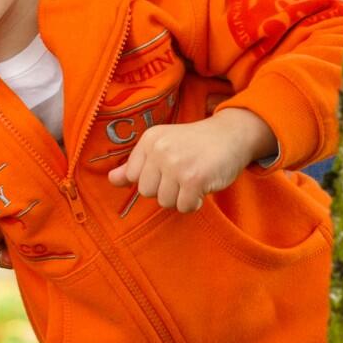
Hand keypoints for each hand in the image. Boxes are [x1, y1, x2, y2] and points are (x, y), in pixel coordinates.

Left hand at [107, 109, 276, 213]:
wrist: (232, 135)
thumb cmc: (195, 144)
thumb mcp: (163, 146)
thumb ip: (136, 164)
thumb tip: (111, 179)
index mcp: (150, 139)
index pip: (132, 176)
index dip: (152, 179)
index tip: (168, 169)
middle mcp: (160, 149)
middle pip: (147, 192)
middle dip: (165, 190)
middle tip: (183, 175)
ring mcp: (177, 164)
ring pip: (165, 202)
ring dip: (181, 197)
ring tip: (193, 180)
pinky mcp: (194, 179)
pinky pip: (184, 206)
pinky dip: (194, 203)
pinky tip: (202, 187)